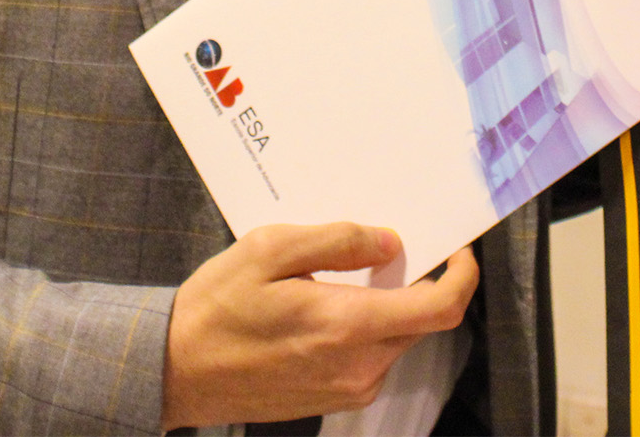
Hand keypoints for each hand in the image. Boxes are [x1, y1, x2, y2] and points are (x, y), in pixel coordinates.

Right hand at [161, 223, 476, 428]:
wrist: (175, 371)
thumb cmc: (216, 308)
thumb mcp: (269, 249)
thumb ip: (337, 242)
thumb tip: (391, 241)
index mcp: (347, 326)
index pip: (439, 307)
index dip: (464, 276)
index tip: (461, 250)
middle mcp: (358, 366)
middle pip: (421, 321)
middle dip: (417, 281)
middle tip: (385, 246)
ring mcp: (348, 388)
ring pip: (397, 338)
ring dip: (386, 304)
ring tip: (339, 276)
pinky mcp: (334, 398)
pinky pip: (371, 356)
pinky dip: (365, 327)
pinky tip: (325, 306)